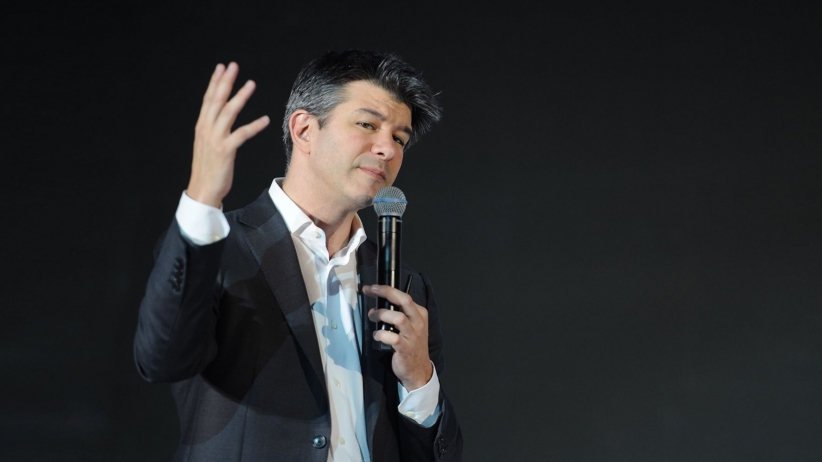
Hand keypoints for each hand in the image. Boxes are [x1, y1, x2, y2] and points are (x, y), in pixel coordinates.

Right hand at [187, 62, 269, 206]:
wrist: (203, 190)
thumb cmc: (208, 168)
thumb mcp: (207, 144)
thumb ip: (213, 128)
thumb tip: (220, 116)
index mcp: (202, 126)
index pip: (208, 99)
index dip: (215, 82)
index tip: (221, 67)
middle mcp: (206, 129)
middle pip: (216, 100)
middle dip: (226, 82)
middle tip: (233, 66)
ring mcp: (215, 139)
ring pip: (228, 112)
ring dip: (240, 97)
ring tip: (251, 84)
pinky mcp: (225, 151)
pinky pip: (241, 135)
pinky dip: (254, 126)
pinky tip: (266, 119)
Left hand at [364, 284, 433, 390]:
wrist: (418, 369)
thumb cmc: (411, 345)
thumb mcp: (410, 327)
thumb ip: (396, 315)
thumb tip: (376, 308)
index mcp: (419, 314)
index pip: (404, 295)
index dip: (386, 289)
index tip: (372, 288)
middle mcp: (418, 322)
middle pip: (404, 300)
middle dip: (386, 292)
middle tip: (371, 291)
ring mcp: (413, 336)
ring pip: (398, 318)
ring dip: (381, 315)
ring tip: (373, 318)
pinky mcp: (405, 348)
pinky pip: (391, 337)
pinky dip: (381, 334)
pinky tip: (377, 335)